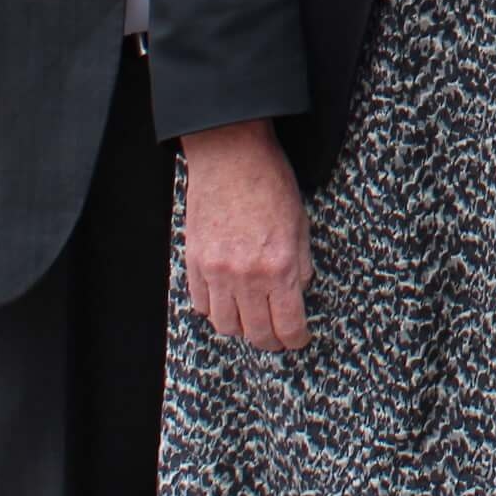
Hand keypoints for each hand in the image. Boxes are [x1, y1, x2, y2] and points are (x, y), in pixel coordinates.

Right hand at [182, 119, 313, 350]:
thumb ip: (301, 263)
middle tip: (276, 336)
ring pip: (225, 325)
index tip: (297, 340)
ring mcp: (217, 271)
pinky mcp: (194, 262)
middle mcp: (247, 275)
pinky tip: (225, 299)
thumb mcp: (300, 222)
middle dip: (269, 340)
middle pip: (255, 332)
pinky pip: (201, 303)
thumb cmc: (269, 182)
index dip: (294, 339)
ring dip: (240, 327)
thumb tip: (299, 291)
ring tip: (250, 319)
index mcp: (280, 265)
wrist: (230, 154)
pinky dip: (214, 308)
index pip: (287, 324)